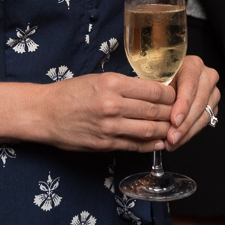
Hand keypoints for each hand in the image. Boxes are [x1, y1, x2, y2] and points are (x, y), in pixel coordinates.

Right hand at [40, 72, 175, 152]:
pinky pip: (135, 145)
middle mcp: (113, 105)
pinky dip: (151, 144)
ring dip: (165, 130)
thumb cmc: (70, 93)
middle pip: (155, 110)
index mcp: (112, 84)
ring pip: (149, 129)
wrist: (44, 113)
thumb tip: (151, 91)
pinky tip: (159, 141)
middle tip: (180, 112)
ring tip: (173, 127)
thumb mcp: (98, 79)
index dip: (170, 94)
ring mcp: (110, 127)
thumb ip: (124, 86)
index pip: (154, 90)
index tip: (176, 94)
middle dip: (172, 112)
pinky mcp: (106, 144)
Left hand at [164, 56, 219, 150]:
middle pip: (198, 103)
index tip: (174, 121)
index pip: (190, 86)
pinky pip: (204, 122)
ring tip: (172, 142)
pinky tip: (178, 140)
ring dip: (187, 132)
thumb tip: (153, 110)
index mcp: (194, 65)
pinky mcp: (213, 106)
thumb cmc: (164, 75)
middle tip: (171, 137)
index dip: (182, 106)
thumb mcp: (159, 77)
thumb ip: (159, 91)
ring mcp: (213, 92)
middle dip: (184, 124)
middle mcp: (207, 77)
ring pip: (203, 116)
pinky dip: (190, 133)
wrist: (173, 76)